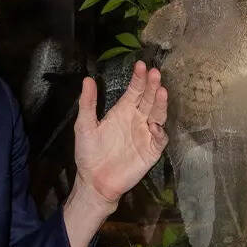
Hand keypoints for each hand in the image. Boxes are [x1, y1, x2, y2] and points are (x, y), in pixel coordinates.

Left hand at [73, 61, 168, 204]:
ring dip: (160, 104)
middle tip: (155, 73)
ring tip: (161, 91)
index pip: (134, 90)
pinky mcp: (151, 151)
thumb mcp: (84, 125)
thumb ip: (88, 103)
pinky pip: (160, 139)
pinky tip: (156, 125)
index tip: (141, 65)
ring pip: (158, 115)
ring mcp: (146, 134)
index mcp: (123, 111)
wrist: (95, 181)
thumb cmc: (89, 153)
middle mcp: (137, 119)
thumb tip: (87, 79)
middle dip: (152, 86)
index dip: (138, 78)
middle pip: (148, 99)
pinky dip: (160, 132)